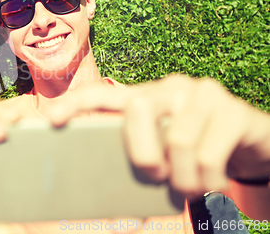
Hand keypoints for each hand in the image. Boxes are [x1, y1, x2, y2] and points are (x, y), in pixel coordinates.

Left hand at [47, 75, 269, 197]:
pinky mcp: (232, 110)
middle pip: (136, 110)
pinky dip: (206, 183)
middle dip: (141, 155)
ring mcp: (202, 94)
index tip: (51, 120)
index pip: (103, 93)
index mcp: (145, 98)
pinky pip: (208, 154)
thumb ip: (143, 166)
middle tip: (156, 178)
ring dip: (182, 180)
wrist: (251, 141)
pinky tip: (212, 188)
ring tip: (189, 190)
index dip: (75, 104)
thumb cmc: (196, 150)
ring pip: (177, 140)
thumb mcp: (166, 156)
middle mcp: (170, 88)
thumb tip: (121, 214)